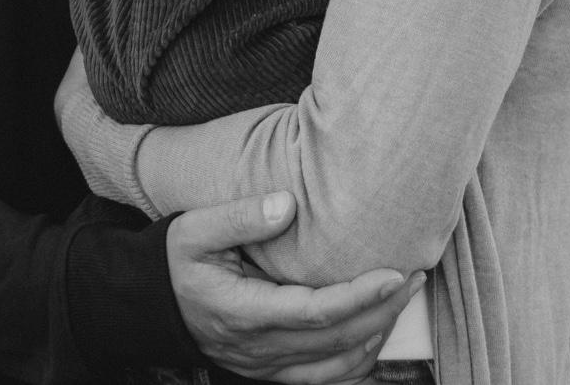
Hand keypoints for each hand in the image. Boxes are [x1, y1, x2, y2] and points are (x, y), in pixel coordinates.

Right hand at [168, 192, 423, 383]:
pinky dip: (358, 359)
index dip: (359, 297)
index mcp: (244, 313)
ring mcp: (267, 367)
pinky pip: (326, 379)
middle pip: (337, 341)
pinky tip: (376, 331)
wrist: (152, 303)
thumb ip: (241, 216)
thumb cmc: (177, 261)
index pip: (314, 314)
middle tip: (416, 274)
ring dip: (377, 334)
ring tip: (404, 296)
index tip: (393, 273)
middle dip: (383, 310)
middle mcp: (261, 349)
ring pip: (338, 366)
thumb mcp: (195, 229)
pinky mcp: (272, 372)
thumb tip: (289, 203)